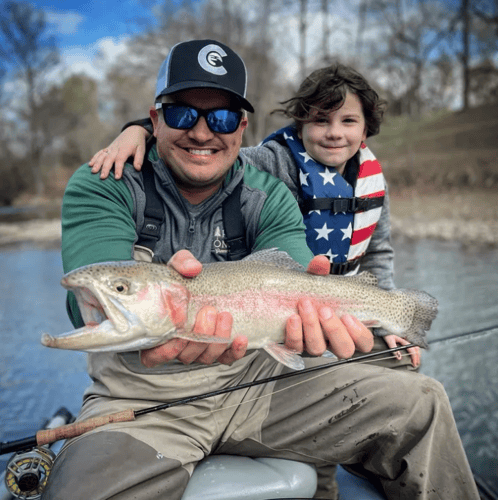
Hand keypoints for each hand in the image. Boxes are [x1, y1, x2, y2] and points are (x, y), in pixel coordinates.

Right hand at [89, 126, 149, 179]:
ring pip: (102, 155)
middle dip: (105, 168)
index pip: (120, 160)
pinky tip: (90, 165)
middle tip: (102, 177)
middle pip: (109, 159)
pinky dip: (94, 158)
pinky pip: (100, 152)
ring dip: (97, 163)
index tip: (117, 178)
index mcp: (125, 149)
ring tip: (93, 171)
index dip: (118, 169)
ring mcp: (111, 148)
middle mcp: (116, 148)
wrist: (133, 131)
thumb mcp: (141, 150)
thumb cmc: (138, 142)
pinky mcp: (108, 148)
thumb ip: (139, 159)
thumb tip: (137, 169)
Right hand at [140, 250, 247, 367]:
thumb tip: (193, 268)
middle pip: (186, 355)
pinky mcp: (220, 349)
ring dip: (217, 339)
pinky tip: (241, 338)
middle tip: (208, 311)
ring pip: (207, 357)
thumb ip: (182, 263)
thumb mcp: (177, 266)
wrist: (202, 281)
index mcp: (159, 333)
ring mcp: (199, 349)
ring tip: (224, 315)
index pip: (155, 356)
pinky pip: (227, 358)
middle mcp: (179, 346)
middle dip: (199, 336)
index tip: (179, 332)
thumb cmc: (182, 278)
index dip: (166, 351)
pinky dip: (235, 351)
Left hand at [285, 255, 373, 358]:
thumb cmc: (312, 295)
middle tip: (325, 310)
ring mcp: (314, 345)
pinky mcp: (296, 345)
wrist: (287, 298)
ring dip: (312, 327)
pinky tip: (293, 318)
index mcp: (348, 330)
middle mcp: (333, 342)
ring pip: (318, 349)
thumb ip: (321, 273)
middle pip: (343, 349)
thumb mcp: (319, 283)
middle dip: (334, 329)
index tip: (348, 316)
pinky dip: (294, 333)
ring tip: (306, 306)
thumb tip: (321, 261)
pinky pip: (295, 347)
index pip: (364, 343)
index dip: (360, 334)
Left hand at [383, 334, 420, 367]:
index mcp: (404, 341)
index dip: (414, 357)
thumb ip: (394, 349)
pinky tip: (415, 355)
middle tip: (416, 364)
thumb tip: (399, 358)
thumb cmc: (388, 335)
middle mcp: (407, 340)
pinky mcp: (405, 341)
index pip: (412, 349)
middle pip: (415, 349)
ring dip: (417, 354)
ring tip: (417, 361)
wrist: (385, 330)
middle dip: (417, 357)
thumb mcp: (390, 341)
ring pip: (416, 347)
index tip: (414, 362)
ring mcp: (406, 341)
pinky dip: (415, 351)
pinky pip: (413, 346)